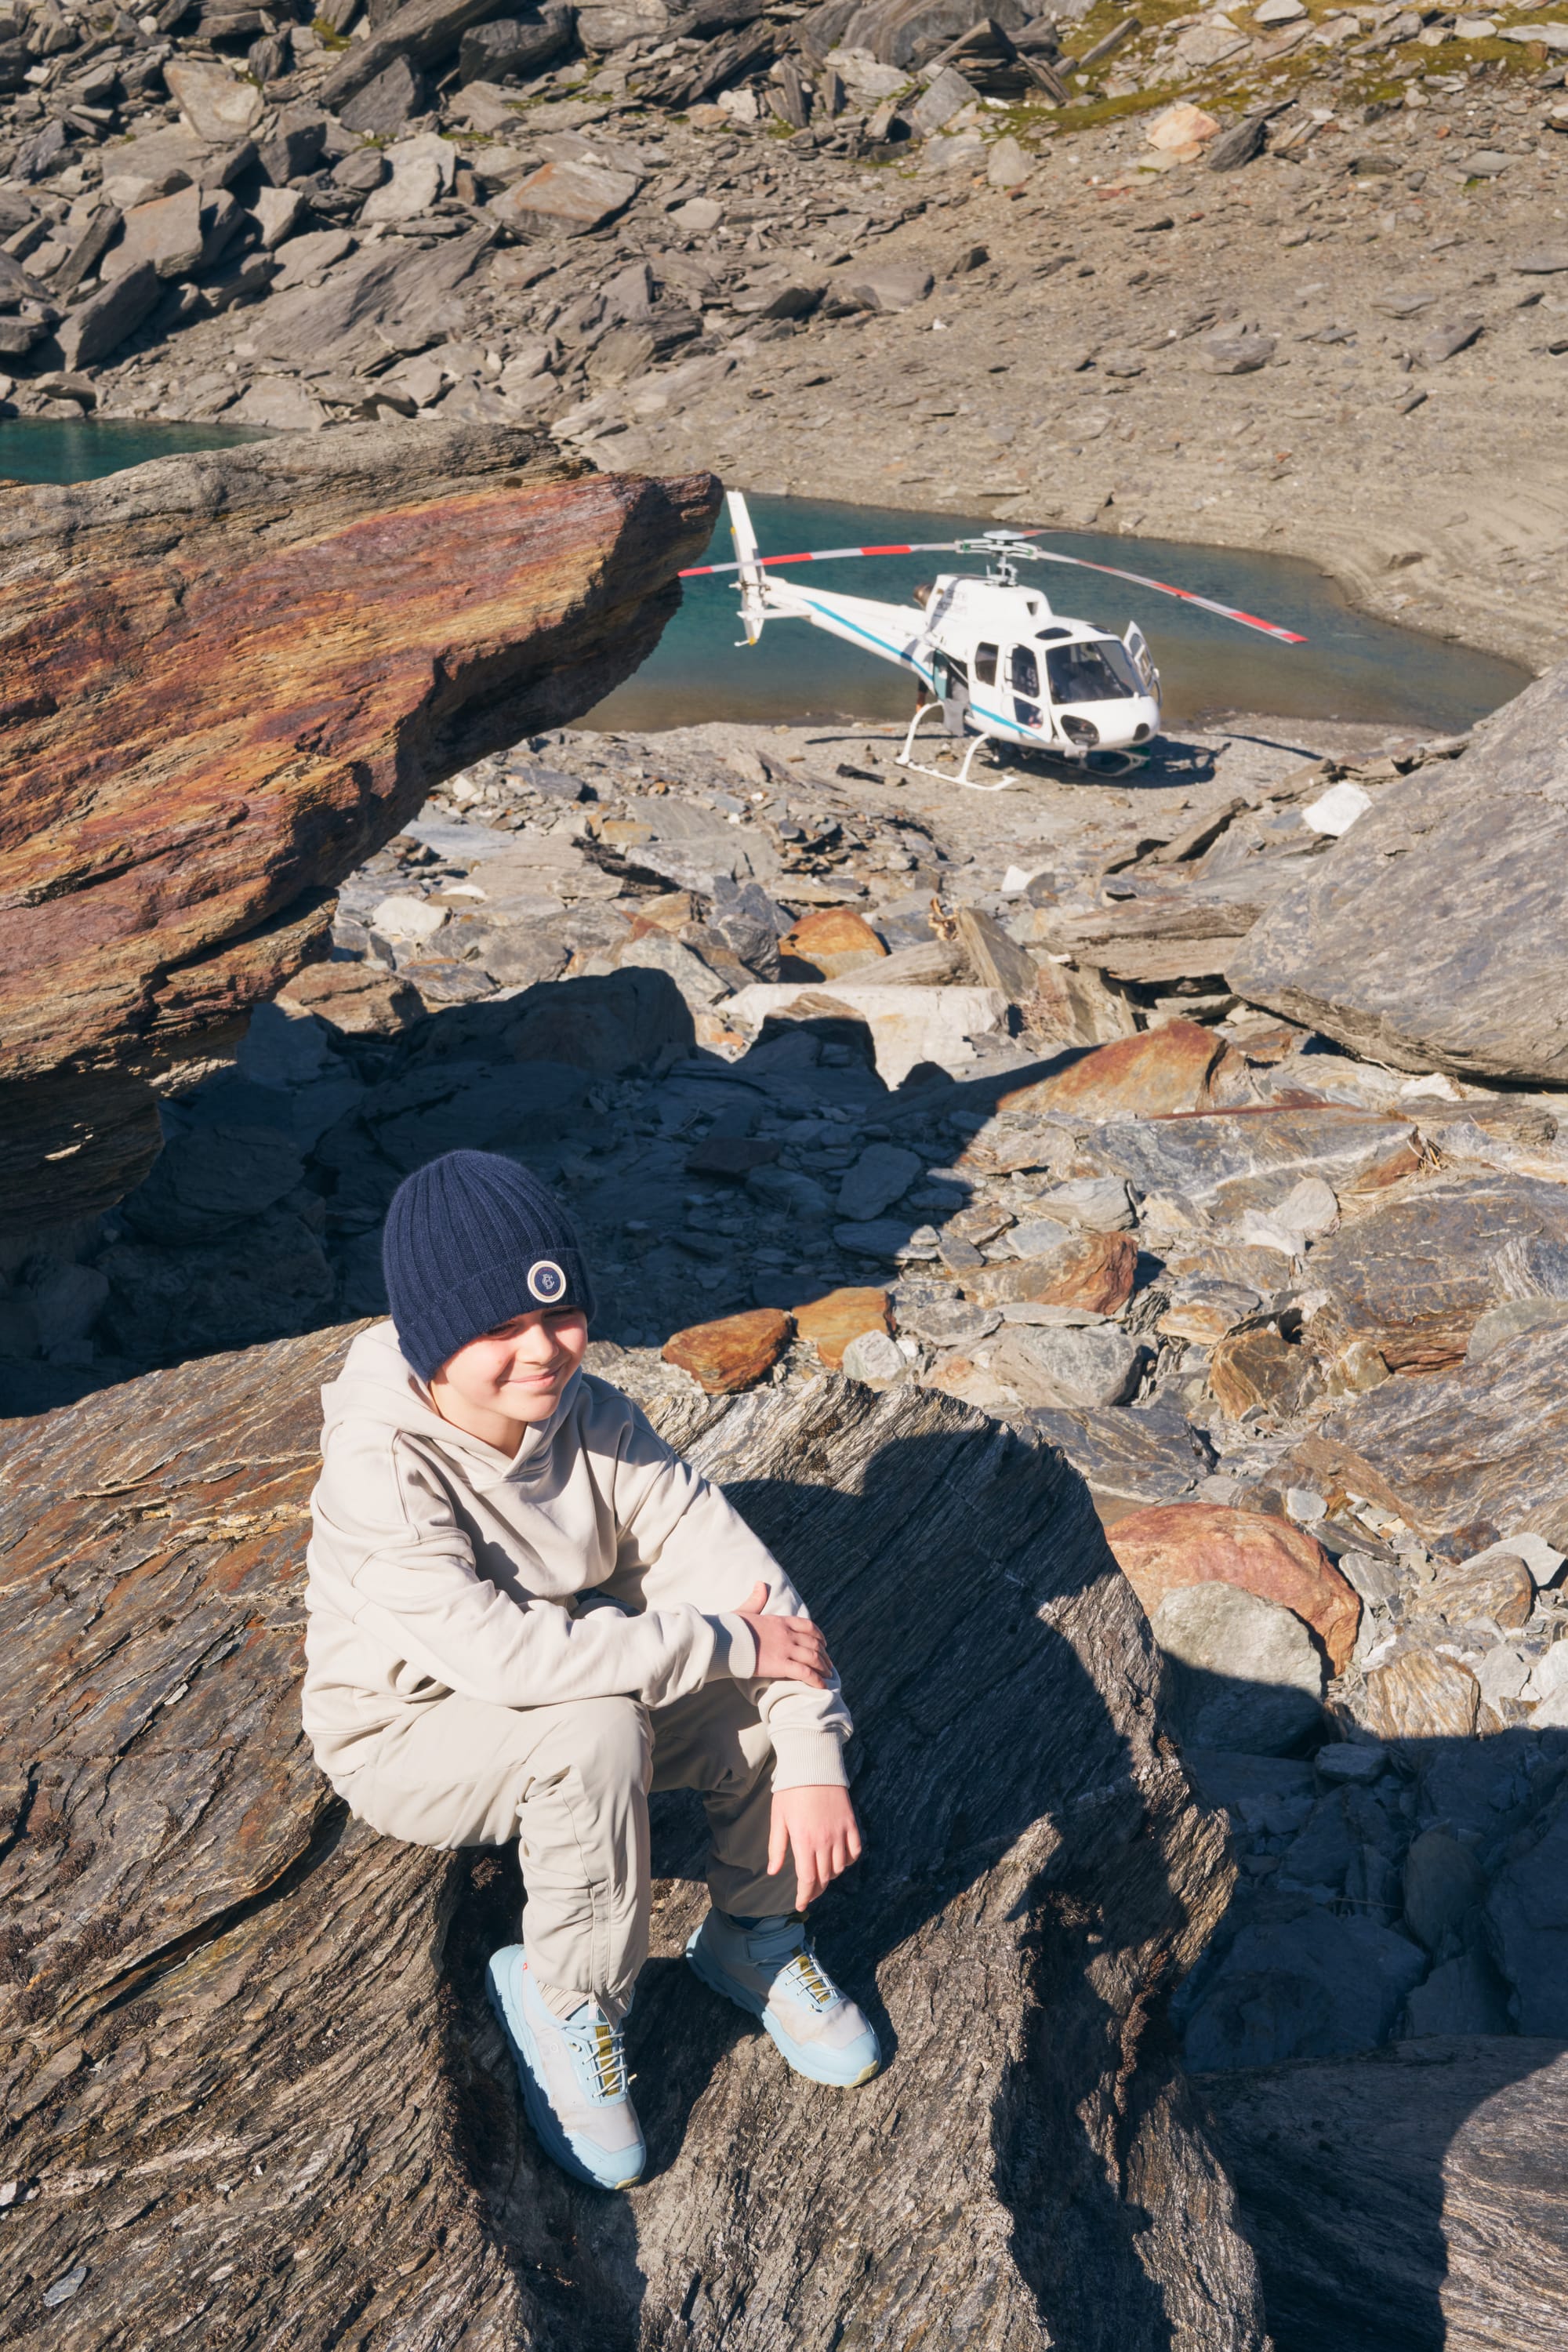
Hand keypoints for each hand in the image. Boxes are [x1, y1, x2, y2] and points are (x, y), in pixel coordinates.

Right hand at [736, 1581, 831, 1687]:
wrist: (723, 1639)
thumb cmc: (731, 1627)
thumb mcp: (746, 1610)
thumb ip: (756, 1599)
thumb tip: (760, 1584)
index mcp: (779, 1621)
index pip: (807, 1626)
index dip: (818, 1635)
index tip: (823, 1643)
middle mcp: (786, 1634)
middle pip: (814, 1643)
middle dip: (823, 1655)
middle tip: (828, 1665)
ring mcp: (785, 1649)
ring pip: (813, 1657)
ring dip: (823, 1667)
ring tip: (828, 1676)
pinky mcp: (780, 1664)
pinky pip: (805, 1672)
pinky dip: (816, 1680)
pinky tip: (822, 1686)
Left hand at [768, 1784, 862, 1907]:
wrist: (813, 1765)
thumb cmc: (790, 1791)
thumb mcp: (778, 1819)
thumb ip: (777, 1847)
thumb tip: (774, 1872)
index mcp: (804, 1841)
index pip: (808, 1880)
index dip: (805, 1896)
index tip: (801, 1905)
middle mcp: (824, 1841)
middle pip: (824, 1877)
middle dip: (816, 1889)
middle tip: (809, 1892)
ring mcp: (840, 1833)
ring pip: (839, 1867)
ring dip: (830, 1875)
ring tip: (822, 1875)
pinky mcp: (851, 1823)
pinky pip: (855, 1851)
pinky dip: (848, 1860)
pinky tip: (840, 1861)